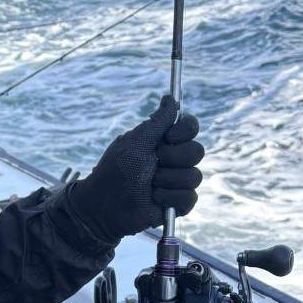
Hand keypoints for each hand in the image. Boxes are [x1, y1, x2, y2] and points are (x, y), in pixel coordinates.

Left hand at [68, 94, 204, 243]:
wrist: (105, 204)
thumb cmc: (116, 170)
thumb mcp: (136, 142)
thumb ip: (158, 122)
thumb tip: (170, 98)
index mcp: (164, 142)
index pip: (190, 127)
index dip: (185, 131)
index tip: (168, 138)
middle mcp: (174, 160)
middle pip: (197, 151)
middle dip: (174, 159)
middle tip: (154, 164)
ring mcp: (177, 181)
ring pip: (195, 176)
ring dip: (168, 180)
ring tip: (150, 185)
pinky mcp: (178, 203)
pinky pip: (190, 197)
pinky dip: (171, 198)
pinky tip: (155, 198)